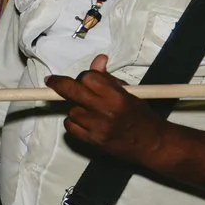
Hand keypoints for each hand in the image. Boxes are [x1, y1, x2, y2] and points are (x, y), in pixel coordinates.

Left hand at [51, 55, 172, 166]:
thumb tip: (98, 59)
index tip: (81, 79)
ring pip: (71, 111)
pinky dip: (74, 124)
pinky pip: (70, 127)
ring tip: (90, 111)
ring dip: (76, 108)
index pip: (88, 77)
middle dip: (59, 84)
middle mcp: (106, 111)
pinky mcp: (93, 142)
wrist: (153, 144)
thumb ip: (109, 79)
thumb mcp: (130, 93)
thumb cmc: (142, 117)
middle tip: (51, 81)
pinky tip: (86, 123)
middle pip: (71, 91)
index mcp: (117, 96)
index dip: (83, 77)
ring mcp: (98, 128)